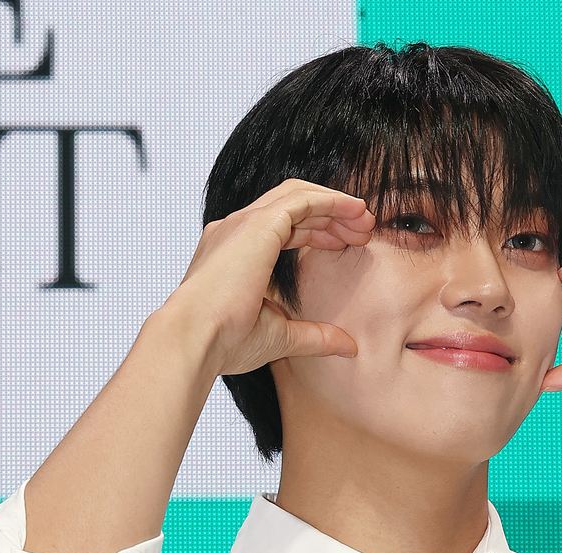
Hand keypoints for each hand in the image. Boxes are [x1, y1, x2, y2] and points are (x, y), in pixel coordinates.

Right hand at [155, 179, 376, 375]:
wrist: (196, 339)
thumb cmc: (225, 343)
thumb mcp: (281, 337)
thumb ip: (316, 336)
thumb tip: (349, 347)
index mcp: (236, 252)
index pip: (282, 227)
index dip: (317, 232)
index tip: (346, 245)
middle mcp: (236, 230)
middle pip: (293, 207)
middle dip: (331, 215)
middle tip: (364, 230)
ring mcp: (244, 223)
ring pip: (299, 196)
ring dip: (336, 205)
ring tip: (366, 220)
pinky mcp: (258, 224)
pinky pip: (303, 199)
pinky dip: (332, 201)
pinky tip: (355, 212)